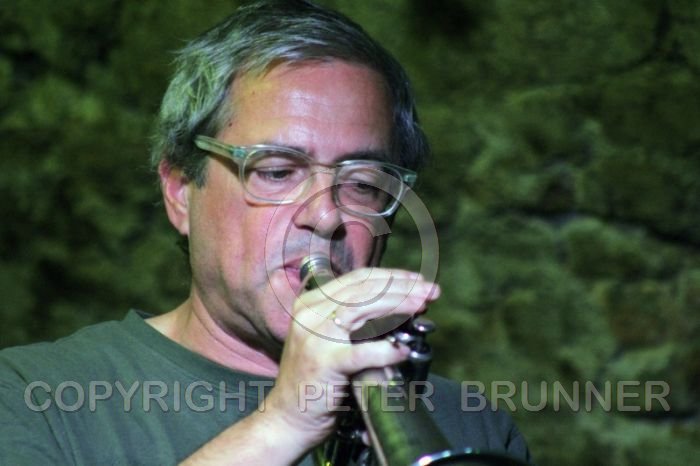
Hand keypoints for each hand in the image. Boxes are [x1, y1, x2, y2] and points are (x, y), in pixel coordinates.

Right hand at [263, 267, 440, 451]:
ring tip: (422, 306)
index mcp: (311, 303)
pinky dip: (387, 349)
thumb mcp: (329, 339)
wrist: (288, 418)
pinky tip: (404, 349)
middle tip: (430, 292)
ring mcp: (314, 337)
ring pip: (362, 308)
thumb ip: (353, 320)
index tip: (418, 281)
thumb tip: (399, 305)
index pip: (358, 279)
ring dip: (398, 304)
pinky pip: (362, 351)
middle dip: (402, 287)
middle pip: (364, 289)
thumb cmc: (315, 380)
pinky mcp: (323, 363)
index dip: (392, 277)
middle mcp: (309, 313)